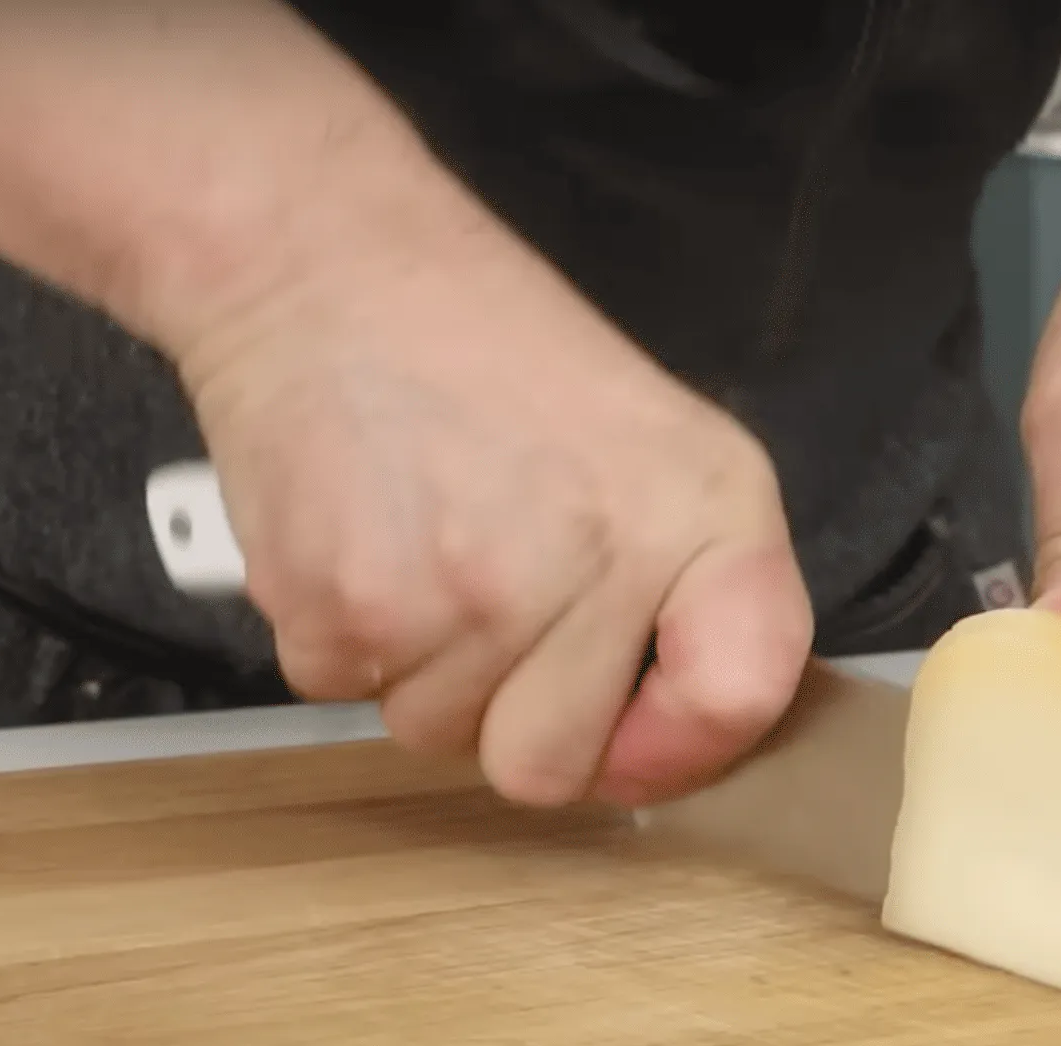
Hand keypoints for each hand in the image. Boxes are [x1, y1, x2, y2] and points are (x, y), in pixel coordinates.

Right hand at [174, 216, 813, 809]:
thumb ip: (702, 589)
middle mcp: (598, 565)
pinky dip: (347, 636)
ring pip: (439, 734)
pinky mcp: (344, 613)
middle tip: (491, 592)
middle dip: (515, 712)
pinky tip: (363, 535)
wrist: (324, 264)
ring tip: (424, 540)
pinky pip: (347, 695)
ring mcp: (465, 600)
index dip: (678, 744)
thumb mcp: (663, 444)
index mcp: (702, 515)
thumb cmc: (489, 352)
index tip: (634, 723)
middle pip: (549, 766)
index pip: (736, 700)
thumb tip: (680, 738)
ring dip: (425, 666)